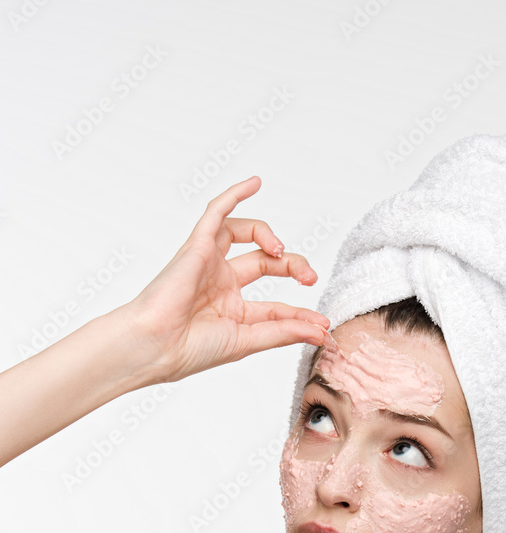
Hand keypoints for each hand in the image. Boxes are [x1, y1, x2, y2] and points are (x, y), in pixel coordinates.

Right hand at [117, 175, 333, 382]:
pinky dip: (234, 195)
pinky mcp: (197, 247)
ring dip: (269, 236)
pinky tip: (254, 182)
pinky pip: (216, 213)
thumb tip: (321, 332)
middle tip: (309, 277)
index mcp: (232, 310)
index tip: (322, 324)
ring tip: (281, 252)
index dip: (301, 313)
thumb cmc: (190, 349)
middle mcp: (222, 284)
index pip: (276, 305)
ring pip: (245, 234)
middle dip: (293, 266)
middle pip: (266, 262)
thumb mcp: (248, 341)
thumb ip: (284, 332)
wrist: (156, 346)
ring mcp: (209, 263)